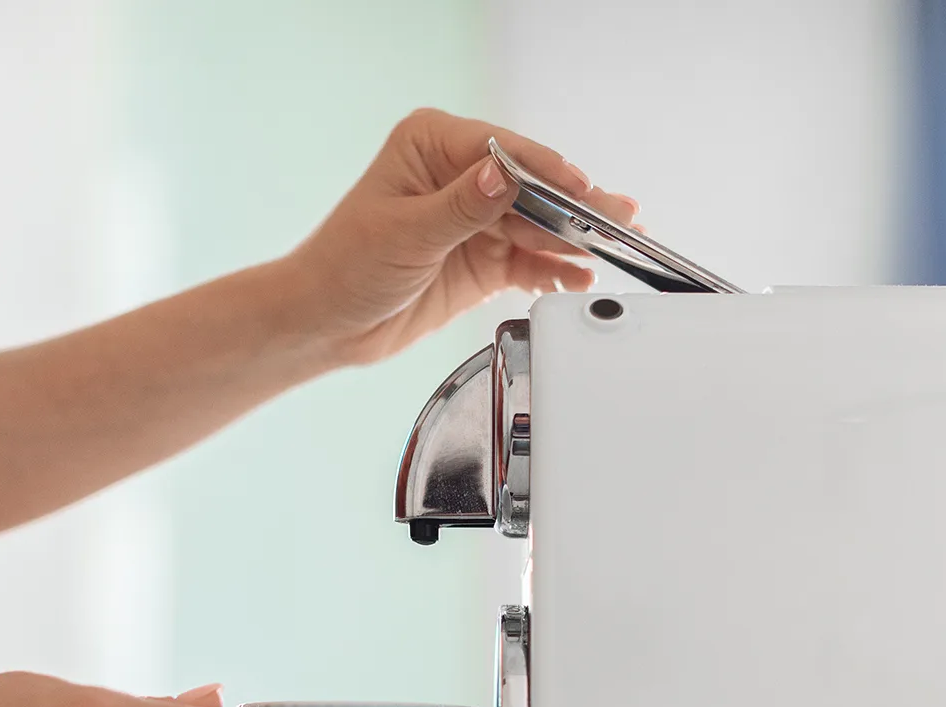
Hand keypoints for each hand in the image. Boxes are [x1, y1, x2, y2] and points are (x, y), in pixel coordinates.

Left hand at [289, 108, 640, 365]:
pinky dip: (554, 271)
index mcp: (432, 145)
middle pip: (530, 188)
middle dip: (573, 207)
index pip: (504, 151)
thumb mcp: (404, 234)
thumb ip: (460, 207)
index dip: (547, 173)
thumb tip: (501, 175)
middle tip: (618, 219)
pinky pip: (530, 260)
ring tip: (612, 249)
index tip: (581, 189)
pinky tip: (578, 277)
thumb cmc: (344, 267)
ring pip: (537, 224)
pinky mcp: (484, 257)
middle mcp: (459, 174)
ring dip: (572, 241)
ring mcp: (475, 217)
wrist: (327, 323)